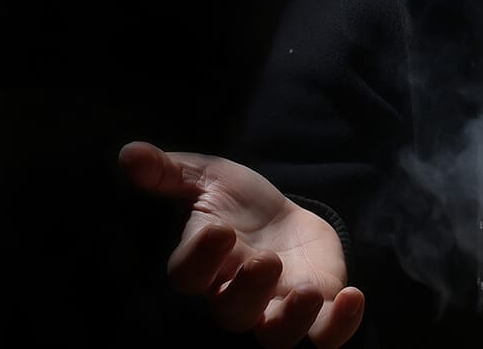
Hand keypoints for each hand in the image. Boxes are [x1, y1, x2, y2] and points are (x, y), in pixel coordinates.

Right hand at [119, 141, 364, 347]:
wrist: (286, 216)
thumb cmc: (239, 202)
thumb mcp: (208, 177)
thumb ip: (170, 172)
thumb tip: (129, 152)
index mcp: (207, 265)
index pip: (189, 277)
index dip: (199, 259)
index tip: (218, 229)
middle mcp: (238, 295)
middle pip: (233, 313)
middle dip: (249, 290)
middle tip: (265, 260)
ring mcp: (278, 307)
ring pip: (277, 335)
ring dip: (293, 319)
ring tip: (308, 290)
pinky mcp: (319, 309)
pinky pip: (326, 334)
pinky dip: (340, 325)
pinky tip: (353, 296)